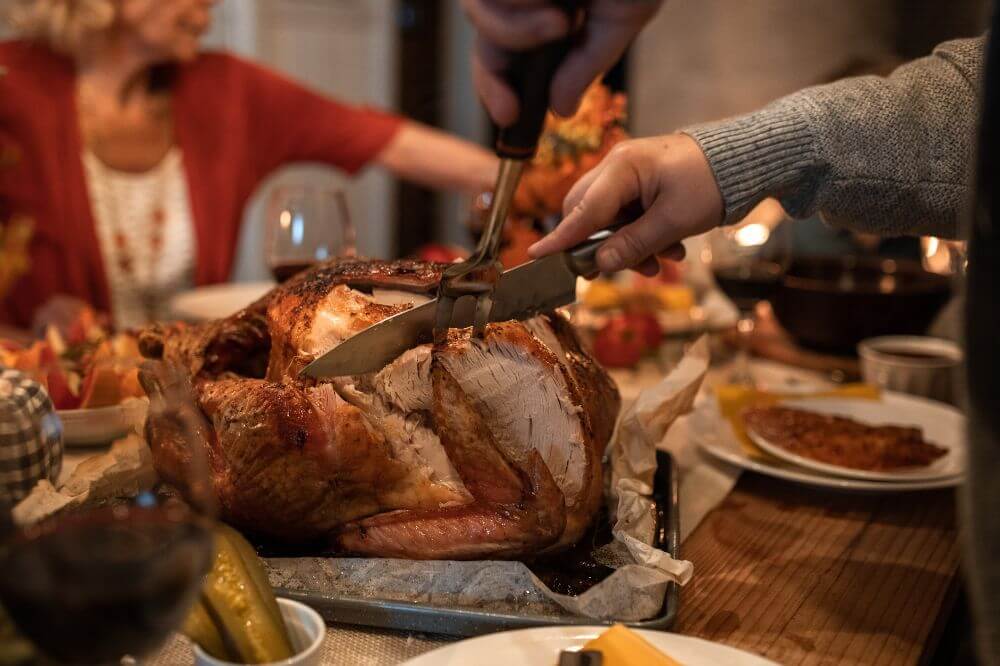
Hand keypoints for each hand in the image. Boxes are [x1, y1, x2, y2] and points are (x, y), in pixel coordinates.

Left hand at [462, 0, 661, 125]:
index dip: (498, 89)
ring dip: (516, 31)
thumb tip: (561, 110)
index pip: (506, 56)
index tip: (510, 116)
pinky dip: (518, 3)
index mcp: (549, 11)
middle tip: (512, 104)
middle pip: (485, 42)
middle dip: (494, 77)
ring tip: (560, 18)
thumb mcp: (623, 16)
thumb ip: (588, 63)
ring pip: (480, 14)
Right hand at [528, 133, 723, 274]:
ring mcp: (629, 175)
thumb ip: (634, 243)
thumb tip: (600, 264)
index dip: (562, 237)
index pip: (583, 209)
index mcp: (623, 167)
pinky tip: (670, 249)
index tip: (537, 255)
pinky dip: (642, 237)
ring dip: (629, 246)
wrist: (744, 161)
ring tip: (661, 262)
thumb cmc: (712, 183)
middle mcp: (618, 167)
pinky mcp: (641, 185)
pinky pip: (627, 216)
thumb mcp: (674, 221)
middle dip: (604, 246)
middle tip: (622, 268)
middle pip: (588, 213)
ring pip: (608, 219)